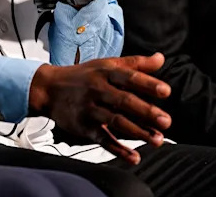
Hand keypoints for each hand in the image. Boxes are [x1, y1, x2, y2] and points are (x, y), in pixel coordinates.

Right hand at [28, 54, 171, 163]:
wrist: (49, 88)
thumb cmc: (83, 75)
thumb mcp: (106, 64)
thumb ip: (135, 64)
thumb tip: (161, 58)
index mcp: (106, 72)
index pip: (129, 77)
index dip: (148, 84)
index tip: (166, 91)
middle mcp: (98, 89)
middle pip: (124, 100)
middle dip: (146, 112)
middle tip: (166, 121)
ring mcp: (90, 109)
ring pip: (115, 121)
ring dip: (138, 132)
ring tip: (157, 140)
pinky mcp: (84, 126)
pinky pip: (103, 139)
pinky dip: (118, 149)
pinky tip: (134, 157)